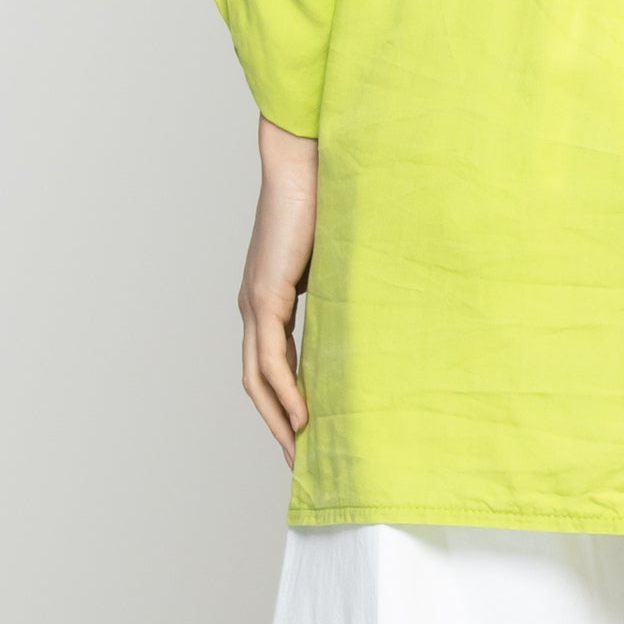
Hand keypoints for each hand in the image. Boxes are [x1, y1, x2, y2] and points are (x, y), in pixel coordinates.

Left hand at [238, 119, 318, 456]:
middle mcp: (254, 305)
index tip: (307, 434)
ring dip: (277, 419)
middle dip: (275, 424)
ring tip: (300, 452)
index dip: (283, 403)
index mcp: (269, 298)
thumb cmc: (326, 200)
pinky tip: (302, 418)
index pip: (270, 364)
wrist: (305, 162)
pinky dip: (284, 392)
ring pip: (257, 378)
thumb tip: (369, 317)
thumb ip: (342, 293)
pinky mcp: (264, 296)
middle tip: (299, 461)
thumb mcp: (336, 262)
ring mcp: (254, 302)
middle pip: (254, 382)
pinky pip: (271, 359)